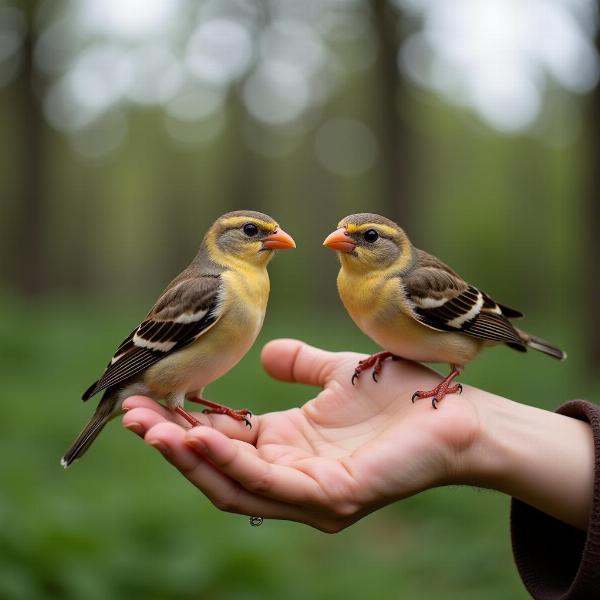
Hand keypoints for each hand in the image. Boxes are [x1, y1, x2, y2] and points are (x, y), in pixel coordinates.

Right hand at [122, 339, 481, 531]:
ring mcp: (310, 494)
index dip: (180, 423)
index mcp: (288, 446)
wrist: (453, 410)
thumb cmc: (398, 392)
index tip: (146, 398)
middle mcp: (291, 476)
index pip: (221, 441)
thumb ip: (300, 365)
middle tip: (130, 414)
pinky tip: (198, 436)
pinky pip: (269, 484)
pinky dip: (230, 462)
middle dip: (168, 443)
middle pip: (215, 468)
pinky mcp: (333, 498)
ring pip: (232, 484)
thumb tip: (266, 355)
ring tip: (150, 427)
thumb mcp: (335, 373)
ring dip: (186, 456)